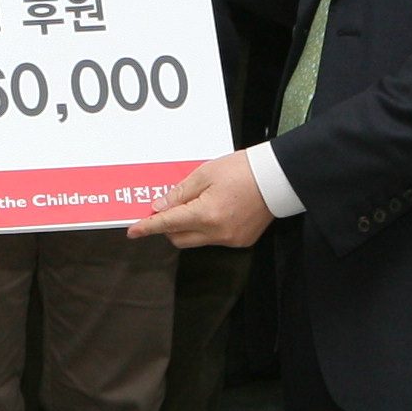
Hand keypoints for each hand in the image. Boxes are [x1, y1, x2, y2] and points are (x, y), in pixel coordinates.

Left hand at [126, 151, 271, 248]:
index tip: (134, 231)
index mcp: (206, 214)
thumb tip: (161, 206)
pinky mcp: (241, 240)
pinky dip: (208, 227)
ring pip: (197, 240)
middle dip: (169, 225)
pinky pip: (214, 239)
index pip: (168, 224)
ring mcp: (231, 239)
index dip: (148, 227)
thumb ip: (180, 193)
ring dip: (189, 226)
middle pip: (179, 238)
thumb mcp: (205, 174)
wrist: (277, 176)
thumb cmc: (245, 170)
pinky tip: (216, 209)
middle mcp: (218, 232)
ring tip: (198, 203)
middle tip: (168, 207)